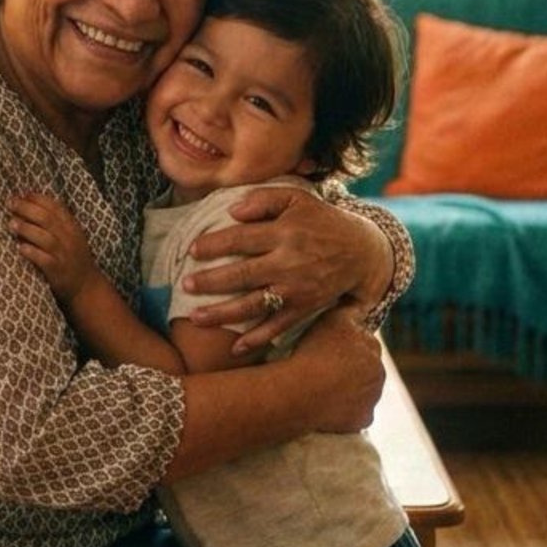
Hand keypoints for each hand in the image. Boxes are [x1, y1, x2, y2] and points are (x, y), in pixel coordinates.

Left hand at [9, 193, 98, 301]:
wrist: (86, 286)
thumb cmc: (73, 258)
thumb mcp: (70, 236)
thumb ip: (54, 223)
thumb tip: (27, 206)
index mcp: (72, 227)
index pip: (55, 207)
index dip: (37, 198)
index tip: (22, 194)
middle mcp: (69, 239)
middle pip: (47, 219)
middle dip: (27, 209)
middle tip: (11, 204)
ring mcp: (64, 255)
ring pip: (45, 238)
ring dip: (27, 229)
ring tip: (11, 224)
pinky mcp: (58, 271)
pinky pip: (44, 260)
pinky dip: (32, 253)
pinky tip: (21, 248)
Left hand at [182, 187, 390, 353]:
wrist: (361, 251)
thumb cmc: (321, 221)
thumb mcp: (297, 198)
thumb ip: (264, 199)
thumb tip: (232, 211)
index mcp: (284, 233)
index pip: (241, 238)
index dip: (214, 244)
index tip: (192, 250)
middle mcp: (288, 263)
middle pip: (242, 274)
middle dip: (211, 281)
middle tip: (185, 284)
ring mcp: (296, 289)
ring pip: (253, 304)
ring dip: (223, 313)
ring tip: (194, 317)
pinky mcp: (304, 308)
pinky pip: (277, 326)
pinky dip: (257, 339)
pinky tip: (235, 348)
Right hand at [295, 309, 384, 433]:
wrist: (304, 392)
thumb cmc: (315, 352)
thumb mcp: (333, 319)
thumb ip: (350, 310)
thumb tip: (361, 305)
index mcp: (373, 348)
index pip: (365, 344)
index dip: (348, 346)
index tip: (331, 350)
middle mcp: (379, 374)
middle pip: (367, 369)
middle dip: (353, 369)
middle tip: (328, 370)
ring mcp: (372, 400)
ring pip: (362, 392)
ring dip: (350, 391)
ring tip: (325, 389)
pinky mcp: (363, 420)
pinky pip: (355, 414)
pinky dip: (346, 412)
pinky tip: (328, 408)